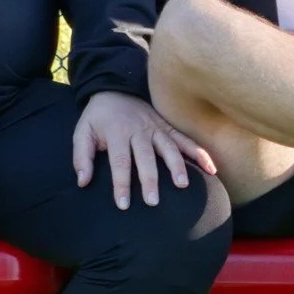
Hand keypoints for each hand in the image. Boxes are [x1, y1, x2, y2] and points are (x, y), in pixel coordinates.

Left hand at [73, 90, 215, 208]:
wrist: (115, 89)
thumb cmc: (98, 117)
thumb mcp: (82, 132)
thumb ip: (82, 157)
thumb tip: (83, 182)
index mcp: (117, 133)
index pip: (120, 161)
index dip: (122, 183)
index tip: (124, 204)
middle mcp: (139, 131)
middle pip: (146, 157)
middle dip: (150, 179)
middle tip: (153, 201)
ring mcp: (157, 128)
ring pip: (170, 148)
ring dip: (177, 166)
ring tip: (182, 185)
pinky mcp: (168, 128)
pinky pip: (186, 140)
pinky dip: (199, 153)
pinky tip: (211, 169)